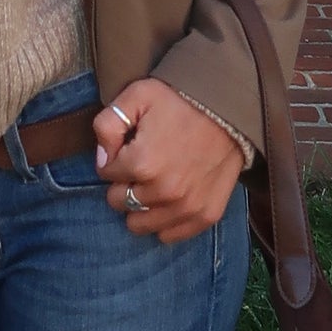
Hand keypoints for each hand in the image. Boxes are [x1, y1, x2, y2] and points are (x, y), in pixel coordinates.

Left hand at [93, 80, 243, 244]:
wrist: (229, 109)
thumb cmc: (180, 100)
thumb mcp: (137, 95)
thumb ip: (107, 124)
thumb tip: (102, 158)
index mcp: (142, 163)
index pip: (105, 173)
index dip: (114, 158)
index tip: (129, 147)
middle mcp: (164, 192)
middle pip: (119, 201)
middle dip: (124, 184)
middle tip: (141, 165)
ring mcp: (186, 206)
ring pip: (139, 224)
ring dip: (140, 206)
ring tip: (153, 183)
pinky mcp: (206, 215)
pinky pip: (169, 235)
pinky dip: (163, 222)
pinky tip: (168, 201)